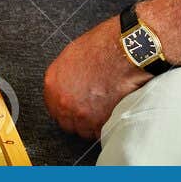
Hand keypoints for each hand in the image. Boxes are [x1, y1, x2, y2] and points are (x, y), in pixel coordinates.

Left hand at [43, 14, 151, 139]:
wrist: (127, 53)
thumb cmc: (105, 47)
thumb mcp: (74, 54)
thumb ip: (67, 75)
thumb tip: (69, 83)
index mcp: (53, 83)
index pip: (53, 108)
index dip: (66, 108)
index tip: (74, 107)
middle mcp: (64, 101)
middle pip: (66, 122)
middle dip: (78, 118)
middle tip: (91, 109)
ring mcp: (81, 115)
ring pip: (84, 131)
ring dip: (93, 125)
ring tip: (104, 110)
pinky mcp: (100, 123)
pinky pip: (101, 133)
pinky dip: (107, 127)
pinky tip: (113, 114)